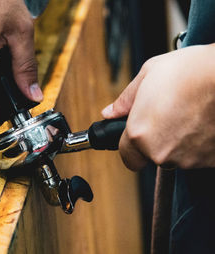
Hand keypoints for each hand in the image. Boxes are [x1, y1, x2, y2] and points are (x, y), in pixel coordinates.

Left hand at [101, 43, 214, 170]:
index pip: (127, 158)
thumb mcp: (147, 75)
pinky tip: (204, 120)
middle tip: (168, 114)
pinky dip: (200, 142)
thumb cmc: (192, 70)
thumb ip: (125, 101)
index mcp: (140, 134)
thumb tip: (110, 113)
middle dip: (157, 139)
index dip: (131, 146)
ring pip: (177, 156)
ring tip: (189, 113)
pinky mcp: (212, 160)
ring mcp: (189, 159)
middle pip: (153, 155)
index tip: (137, 136)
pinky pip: (199, 155)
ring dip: (179, 141)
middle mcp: (162, 152)